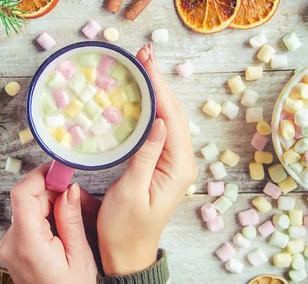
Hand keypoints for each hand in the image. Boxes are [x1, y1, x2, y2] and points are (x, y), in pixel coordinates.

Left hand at [0, 163, 100, 283]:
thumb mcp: (79, 254)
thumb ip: (71, 218)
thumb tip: (69, 187)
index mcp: (27, 243)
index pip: (22, 193)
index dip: (41, 174)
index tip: (61, 169)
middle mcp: (11, 242)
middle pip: (28, 198)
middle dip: (53, 191)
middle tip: (77, 198)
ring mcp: (9, 245)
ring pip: (29, 207)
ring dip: (51, 203)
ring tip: (73, 219)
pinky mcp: (12, 246)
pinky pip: (28, 219)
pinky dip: (45, 215)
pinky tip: (62, 228)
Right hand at [97, 44, 197, 274]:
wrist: (127, 253)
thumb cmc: (125, 228)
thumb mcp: (131, 192)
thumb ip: (147, 156)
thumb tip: (160, 121)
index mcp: (178, 167)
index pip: (171, 118)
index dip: (159, 87)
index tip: (146, 62)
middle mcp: (182, 160)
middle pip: (174, 112)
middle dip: (159, 81)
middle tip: (144, 54)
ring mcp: (174, 160)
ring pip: (168, 117)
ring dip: (156, 91)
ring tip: (142, 66)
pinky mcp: (163, 161)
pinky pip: (160, 127)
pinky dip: (152, 107)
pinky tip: (142, 95)